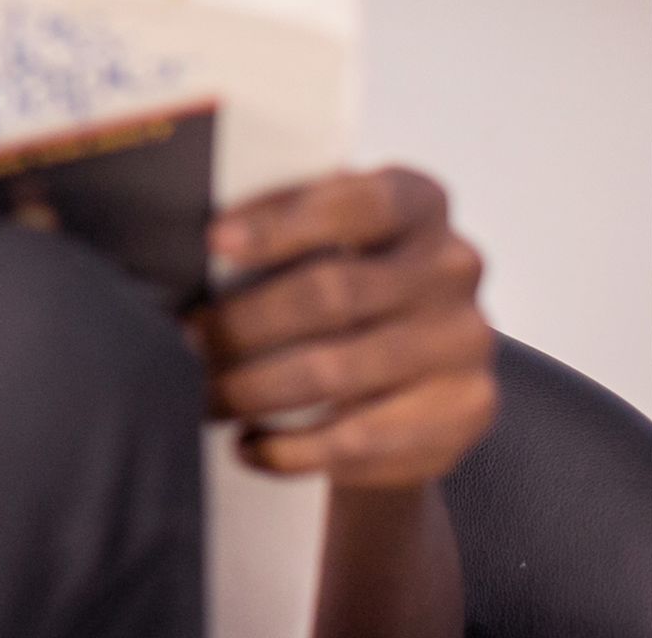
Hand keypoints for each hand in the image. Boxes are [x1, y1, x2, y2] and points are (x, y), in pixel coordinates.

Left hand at [196, 166, 496, 488]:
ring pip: (337, 371)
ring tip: (204, 398)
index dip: (282, 223)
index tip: (214, 242)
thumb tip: (195, 250)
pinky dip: (292, 449)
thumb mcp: (317, 239)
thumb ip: (275, 228)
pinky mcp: (464, 412)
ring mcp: (466, 341)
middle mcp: (454, 266)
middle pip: (335, 293)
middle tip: (185, 341)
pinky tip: (249, 446)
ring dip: (254, 389)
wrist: (407, 372)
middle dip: (244, 322)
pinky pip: (362, 439)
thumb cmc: (339, 284)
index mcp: (418, 202)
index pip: (357, 204)